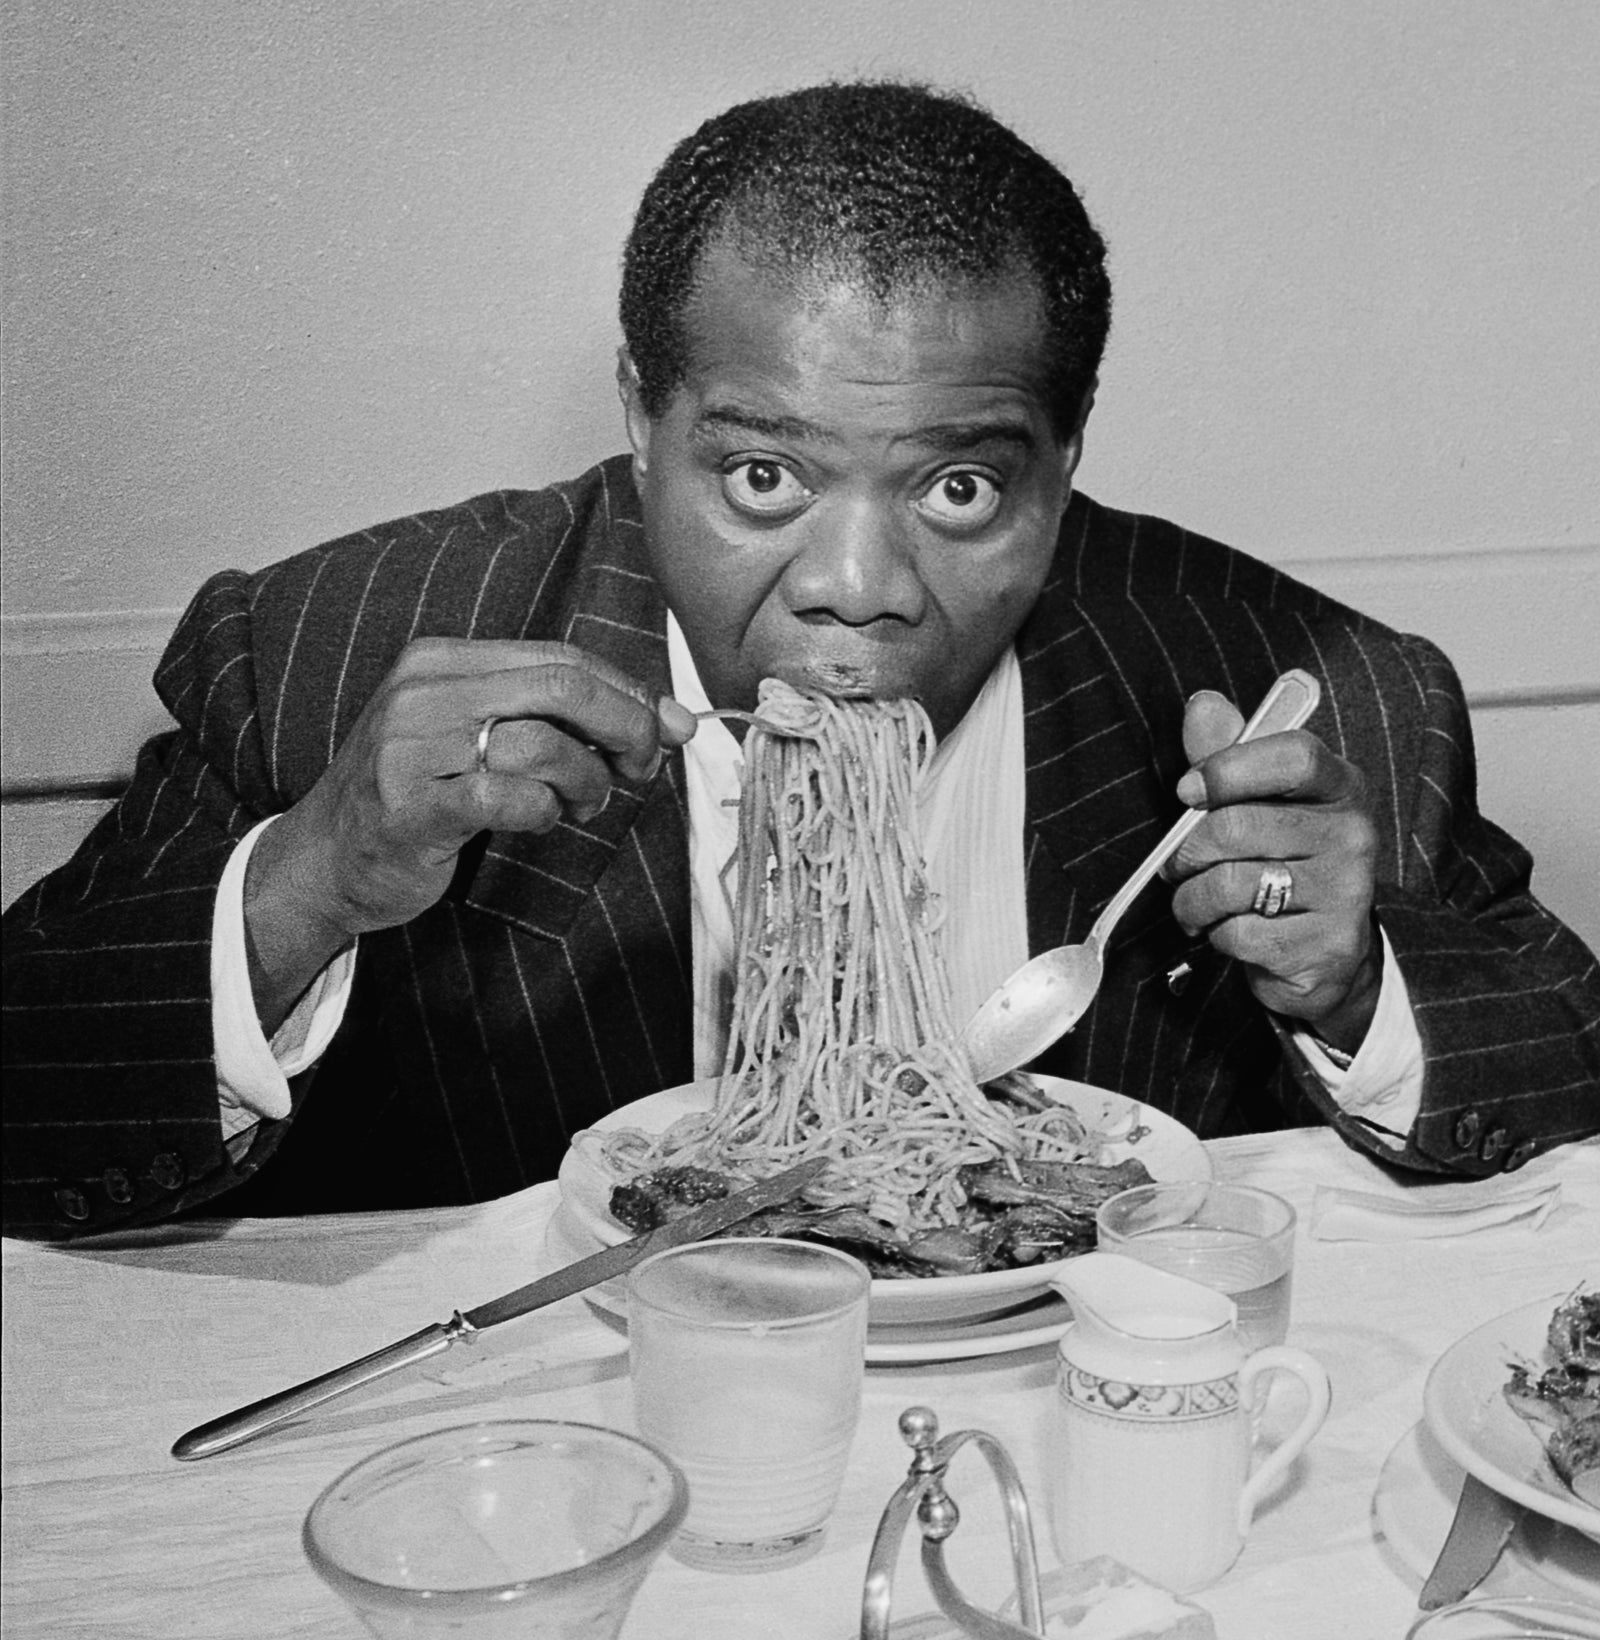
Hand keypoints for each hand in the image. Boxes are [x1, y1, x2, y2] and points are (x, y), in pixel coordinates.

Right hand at [244, 638, 696, 1029]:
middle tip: (642, 767)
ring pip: (544, 743)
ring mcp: (413, 748)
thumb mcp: (479, 737)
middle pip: (563, 687)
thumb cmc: (418, 795)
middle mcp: (426, 691)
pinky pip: (510, 799)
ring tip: (582, 804)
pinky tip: (540, 820)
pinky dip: (545, 812)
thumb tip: (670, 719)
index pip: (561, 658)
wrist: (324, 859)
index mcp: (444, 660)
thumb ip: (560, 719)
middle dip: (625, 728)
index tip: (666, 729)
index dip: (628, 692)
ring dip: (587, 781)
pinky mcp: (413, 807)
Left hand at [1163, 690, 1381, 1052]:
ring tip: (1198, 903)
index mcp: (1339, 786)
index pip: (1293, 756)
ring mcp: (1346, 893)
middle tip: (1181, 866)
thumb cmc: (1278, 863)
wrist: (1323, 952)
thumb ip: (1226, 754)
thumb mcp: (1257, 803)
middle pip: (1237, 826)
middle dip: (1187, 852)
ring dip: (1193, 899)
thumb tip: (1202, 704)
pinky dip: (1216, 936)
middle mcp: (1353, 835)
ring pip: (1229, 884)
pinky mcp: (1327, 946)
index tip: (1188, 789)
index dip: (1228, 768)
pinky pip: (1238, 934)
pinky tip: (1230, 932)